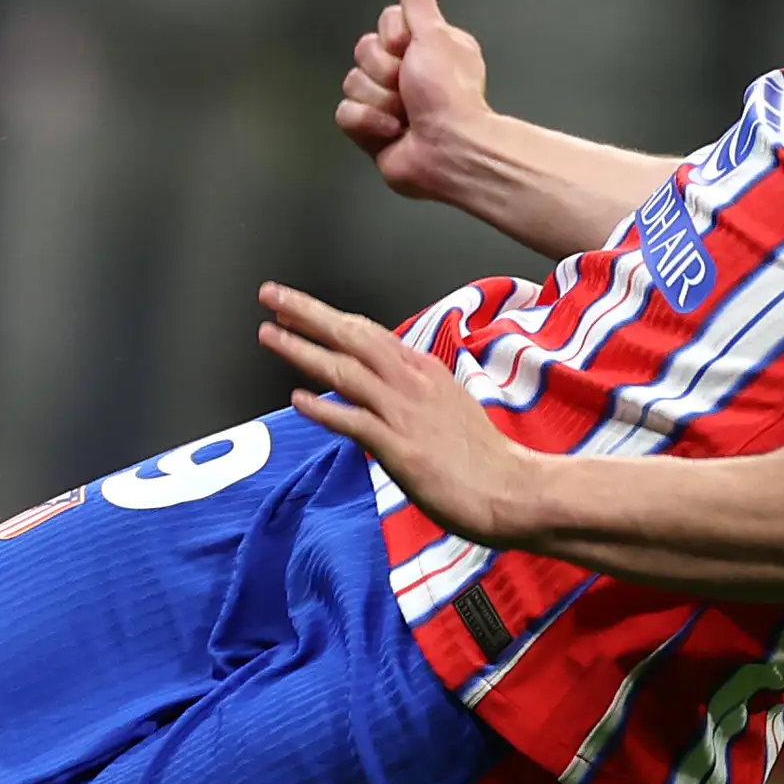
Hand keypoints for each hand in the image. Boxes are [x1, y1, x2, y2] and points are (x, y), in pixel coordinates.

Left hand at [257, 282, 532, 545]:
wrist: (514, 489)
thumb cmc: (484, 457)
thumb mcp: (449, 404)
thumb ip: (413, 391)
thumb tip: (383, 386)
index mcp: (424, 370)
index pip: (369, 332)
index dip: (329, 316)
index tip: (296, 306)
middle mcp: (412, 383)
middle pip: (352, 337)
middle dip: (307, 313)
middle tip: (271, 294)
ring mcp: (405, 414)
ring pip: (346, 371)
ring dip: (303, 350)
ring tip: (269, 334)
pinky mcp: (400, 449)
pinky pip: (354, 422)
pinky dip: (324, 409)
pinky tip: (298, 399)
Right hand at [336, 0, 493, 202]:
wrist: (449, 149)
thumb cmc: (449, 95)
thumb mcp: (434, 37)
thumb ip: (418, 3)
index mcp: (425, 47)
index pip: (384, 23)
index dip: (393, 37)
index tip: (411, 50)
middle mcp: (406, 73)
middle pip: (363, 52)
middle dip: (384, 71)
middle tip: (409, 87)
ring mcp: (387, 103)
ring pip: (352, 83)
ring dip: (379, 100)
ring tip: (405, 115)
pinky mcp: (371, 131)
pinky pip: (345, 113)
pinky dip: (367, 123)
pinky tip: (392, 132)